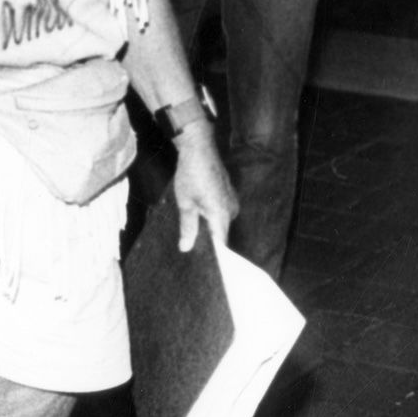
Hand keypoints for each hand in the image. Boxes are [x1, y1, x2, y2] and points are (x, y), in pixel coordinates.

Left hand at [170, 125, 237, 252]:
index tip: (208, 268)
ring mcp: (232, 201)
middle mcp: (231, 210)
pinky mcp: (229, 195)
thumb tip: (186, 248)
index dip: (216, 257)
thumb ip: (188, 227)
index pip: (222, 244)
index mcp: (221, 214)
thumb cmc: (191, 174)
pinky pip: (222, 212)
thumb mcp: (185, 203)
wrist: (200, 148)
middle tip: (194, 252)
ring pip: (221, 223)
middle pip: (221, 234)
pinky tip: (199, 218)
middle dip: (209, 242)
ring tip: (193, 235)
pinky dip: (212, 217)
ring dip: (209, 228)